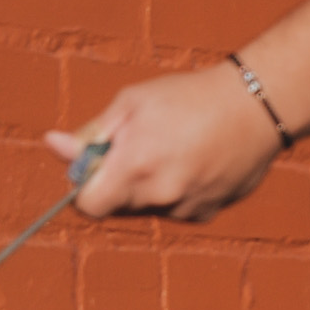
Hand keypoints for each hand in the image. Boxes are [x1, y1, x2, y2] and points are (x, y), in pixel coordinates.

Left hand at [58, 66, 286, 221]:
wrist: (257, 105)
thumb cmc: (190, 96)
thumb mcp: (133, 102)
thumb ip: (92, 132)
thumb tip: (52, 145)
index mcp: (135, 165)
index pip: (88, 206)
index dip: (86, 187)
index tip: (97, 165)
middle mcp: (159, 194)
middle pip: (118, 207)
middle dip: (119, 182)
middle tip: (141, 145)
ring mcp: (185, 208)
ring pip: (149, 208)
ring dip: (150, 186)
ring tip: (176, 148)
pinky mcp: (207, 213)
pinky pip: (178, 208)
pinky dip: (179, 190)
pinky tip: (197, 160)